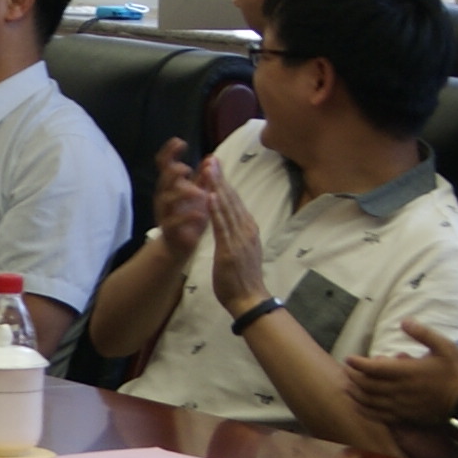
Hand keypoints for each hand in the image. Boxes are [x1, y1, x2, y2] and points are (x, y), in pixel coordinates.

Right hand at [146, 141, 209, 263]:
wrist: (180, 246)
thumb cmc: (190, 217)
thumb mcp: (198, 193)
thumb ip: (203, 177)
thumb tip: (212, 157)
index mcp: (171, 185)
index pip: (164, 164)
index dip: (169, 152)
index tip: (180, 142)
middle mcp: (164, 196)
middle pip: (163, 179)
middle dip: (173, 172)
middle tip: (187, 169)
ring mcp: (164, 213)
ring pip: (166, 199)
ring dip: (182, 193)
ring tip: (198, 192)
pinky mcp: (169, 229)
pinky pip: (174, 221)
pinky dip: (187, 217)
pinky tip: (201, 213)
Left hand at [199, 177, 268, 313]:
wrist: (250, 299)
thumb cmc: (243, 278)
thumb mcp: (242, 250)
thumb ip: (237, 234)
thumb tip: (233, 221)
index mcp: (248, 228)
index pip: (236, 201)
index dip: (225, 182)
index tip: (217, 166)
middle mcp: (246, 229)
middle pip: (232, 199)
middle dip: (221, 178)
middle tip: (211, 158)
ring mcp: (239, 238)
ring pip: (227, 208)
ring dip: (217, 187)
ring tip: (208, 169)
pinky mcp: (230, 249)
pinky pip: (222, 226)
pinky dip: (216, 209)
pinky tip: (209, 195)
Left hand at [342, 318, 457, 428]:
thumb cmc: (456, 372)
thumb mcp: (444, 346)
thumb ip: (423, 333)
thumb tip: (404, 322)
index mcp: (406, 371)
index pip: (374, 368)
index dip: (358, 363)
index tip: (349, 358)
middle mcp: (399, 390)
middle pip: (367, 385)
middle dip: (353, 377)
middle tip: (346, 370)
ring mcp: (400, 406)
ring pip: (370, 401)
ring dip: (355, 393)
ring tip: (346, 386)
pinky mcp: (404, 417)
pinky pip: (379, 416)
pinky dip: (365, 411)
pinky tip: (359, 407)